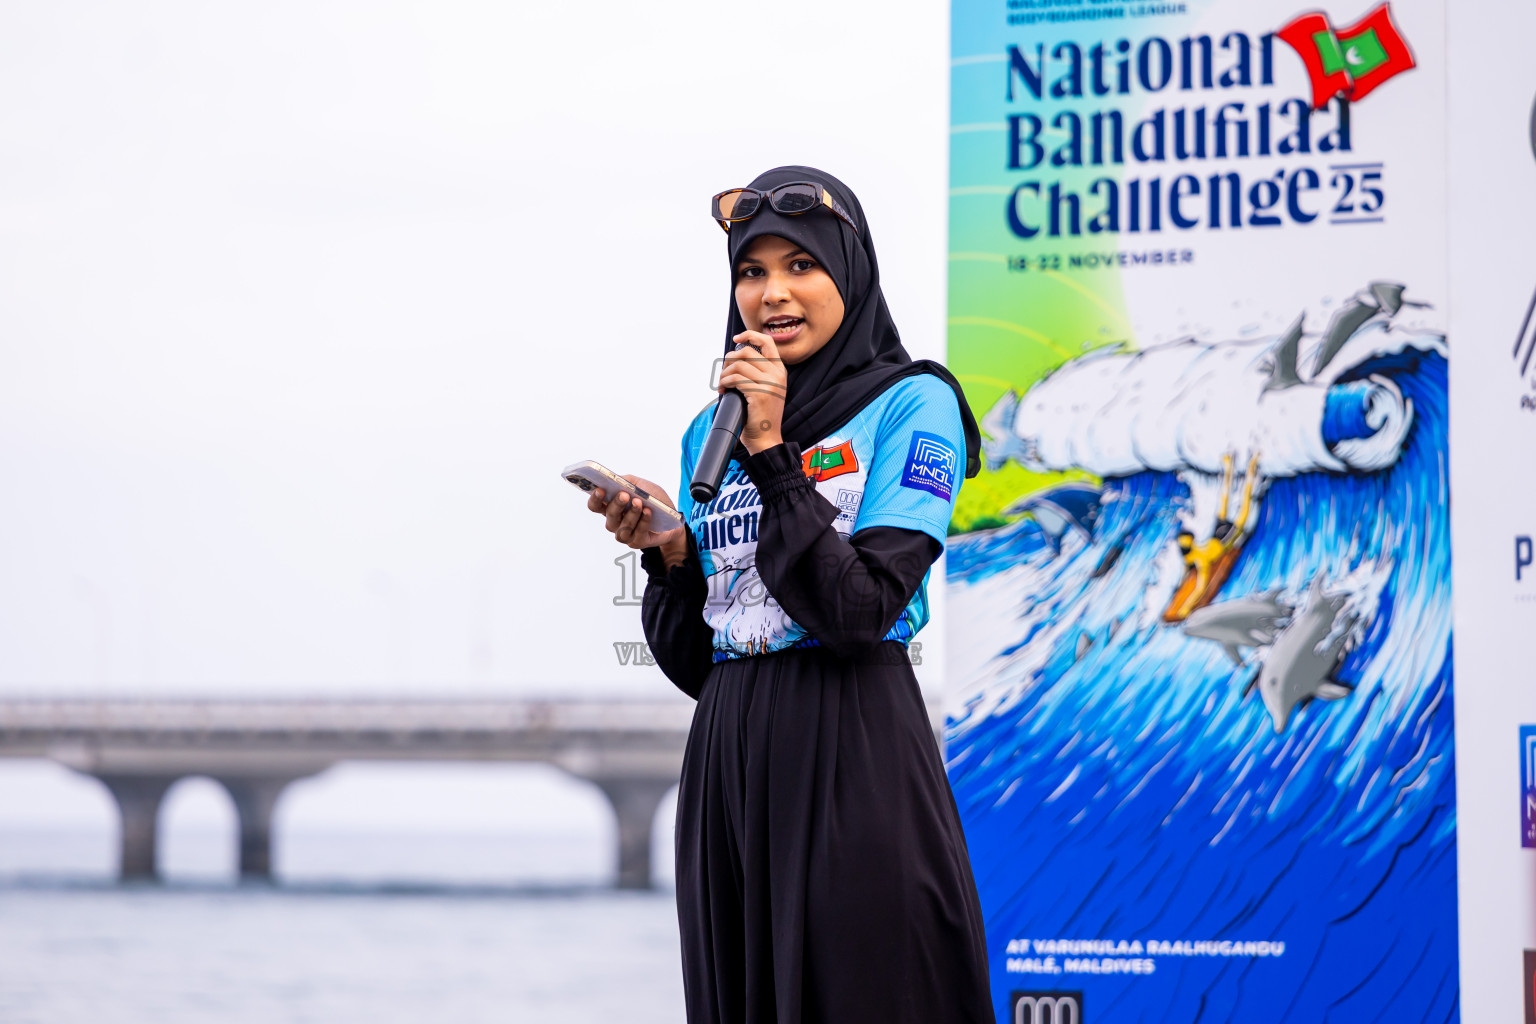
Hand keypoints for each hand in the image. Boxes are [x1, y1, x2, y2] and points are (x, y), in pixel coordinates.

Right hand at [587, 475, 687, 567]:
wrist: (674, 516)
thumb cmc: (653, 499)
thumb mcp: (640, 484)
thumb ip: (626, 481)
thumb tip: (615, 479)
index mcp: (611, 507)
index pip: (595, 506)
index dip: (595, 499)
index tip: (600, 490)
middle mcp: (615, 522)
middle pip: (609, 516)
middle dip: (616, 505)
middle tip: (625, 495)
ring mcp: (626, 534)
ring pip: (622, 528)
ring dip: (631, 514)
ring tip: (639, 503)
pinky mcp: (639, 542)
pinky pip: (638, 534)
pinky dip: (643, 522)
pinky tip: (648, 512)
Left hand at [719, 331, 785, 454]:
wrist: (766, 439)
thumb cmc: (761, 417)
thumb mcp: (766, 390)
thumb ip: (758, 373)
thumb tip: (735, 358)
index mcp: (780, 371)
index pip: (767, 342)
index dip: (749, 335)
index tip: (736, 339)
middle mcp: (777, 375)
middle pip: (747, 352)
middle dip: (729, 359)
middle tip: (723, 373)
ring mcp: (770, 383)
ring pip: (738, 365)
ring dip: (723, 374)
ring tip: (722, 385)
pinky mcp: (760, 393)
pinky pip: (735, 379)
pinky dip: (724, 383)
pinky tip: (723, 392)